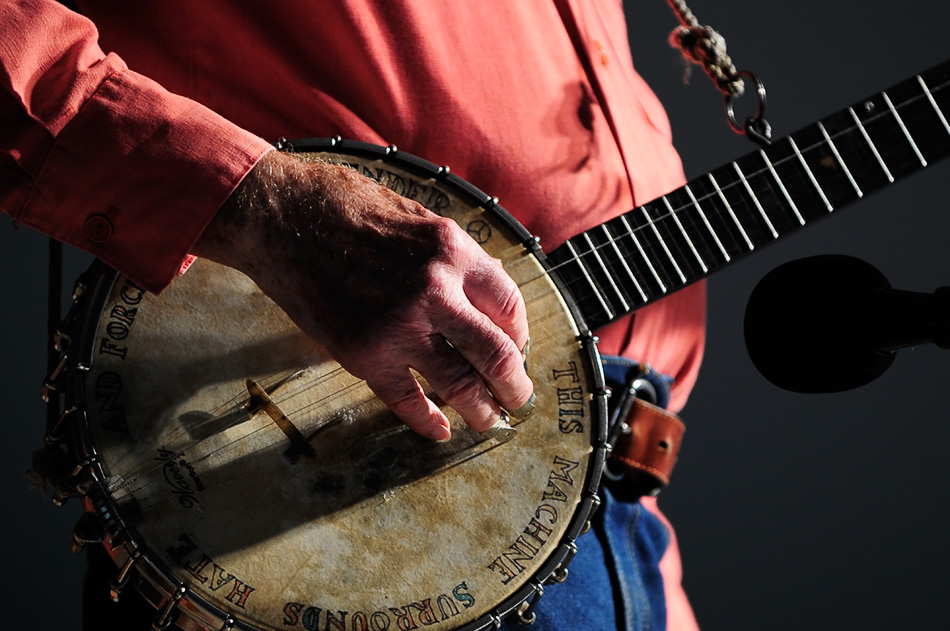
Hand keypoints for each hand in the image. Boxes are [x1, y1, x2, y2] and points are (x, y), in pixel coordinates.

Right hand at [192, 150, 532, 439]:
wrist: (279, 217)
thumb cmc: (345, 207)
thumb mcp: (416, 217)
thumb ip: (455, 258)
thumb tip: (488, 295)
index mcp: (453, 251)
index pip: (510, 305)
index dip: (520, 333)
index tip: (516, 346)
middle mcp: (434, 291)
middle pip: (496, 354)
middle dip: (514, 384)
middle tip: (517, 398)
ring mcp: (398, 327)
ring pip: (459, 385)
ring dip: (482, 410)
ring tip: (489, 420)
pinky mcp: (363, 354)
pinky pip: (407, 400)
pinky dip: (428, 421)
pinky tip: (440, 429)